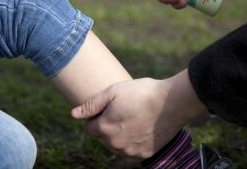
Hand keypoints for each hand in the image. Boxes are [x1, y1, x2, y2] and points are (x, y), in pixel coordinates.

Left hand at [71, 70, 207, 162]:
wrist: (172, 102)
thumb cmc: (142, 92)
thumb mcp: (113, 91)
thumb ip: (92, 104)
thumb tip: (74, 114)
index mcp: (104, 128)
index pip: (89, 128)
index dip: (97, 116)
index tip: (109, 108)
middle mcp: (115, 144)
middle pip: (103, 137)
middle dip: (108, 125)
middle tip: (123, 111)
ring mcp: (130, 152)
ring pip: (116, 145)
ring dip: (119, 135)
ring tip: (133, 118)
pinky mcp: (144, 155)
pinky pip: (130, 152)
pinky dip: (132, 143)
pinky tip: (140, 129)